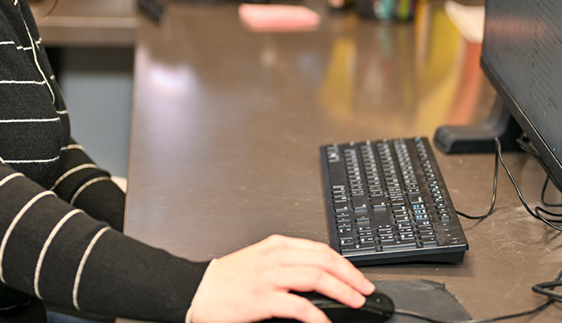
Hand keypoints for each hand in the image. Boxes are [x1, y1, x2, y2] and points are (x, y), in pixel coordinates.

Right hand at [187, 235, 374, 322]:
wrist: (197, 291)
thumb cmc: (228, 280)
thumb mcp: (260, 261)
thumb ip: (288, 264)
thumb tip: (321, 276)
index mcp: (276, 245)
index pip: (321, 249)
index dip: (346, 263)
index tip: (360, 277)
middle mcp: (275, 257)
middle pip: (324, 260)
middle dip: (351, 276)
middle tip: (365, 290)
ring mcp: (268, 277)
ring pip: (317, 278)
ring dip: (342, 291)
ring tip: (355, 302)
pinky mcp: (262, 299)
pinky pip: (299, 306)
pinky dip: (317, 315)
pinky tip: (325, 322)